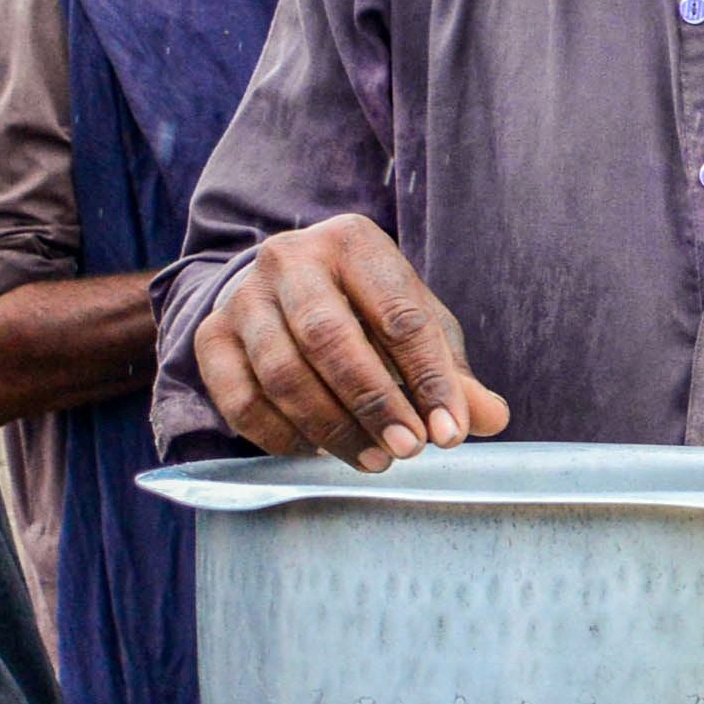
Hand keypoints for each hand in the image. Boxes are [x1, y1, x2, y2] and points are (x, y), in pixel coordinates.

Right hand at [191, 216, 511, 470]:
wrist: (286, 292)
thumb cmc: (368, 312)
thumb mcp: (418, 327)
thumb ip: (452, 373)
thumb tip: (491, 419)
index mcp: (353, 242)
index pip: (398, 314)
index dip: (429, 379)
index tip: (450, 433)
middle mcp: (290, 259)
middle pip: (330, 338)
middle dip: (374, 403)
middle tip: (408, 451)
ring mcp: (244, 297)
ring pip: (283, 372)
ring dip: (331, 428)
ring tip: (373, 461)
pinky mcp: (212, 337)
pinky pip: (241, 399)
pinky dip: (282, 437)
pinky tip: (318, 455)